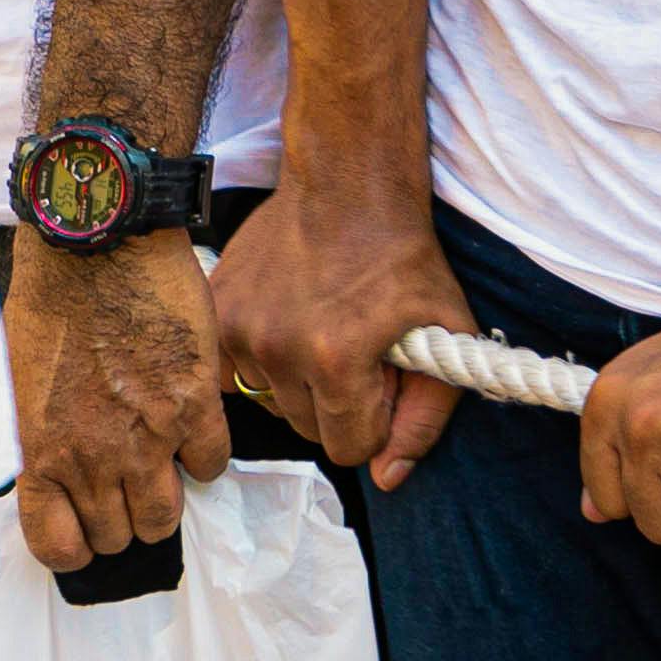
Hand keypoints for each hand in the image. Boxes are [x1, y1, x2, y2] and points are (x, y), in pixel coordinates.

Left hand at [4, 231, 232, 571]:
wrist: (97, 242)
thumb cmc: (50, 295)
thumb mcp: (21, 377)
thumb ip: (40, 432)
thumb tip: (54, 459)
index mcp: (42, 452)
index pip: (57, 545)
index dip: (75, 543)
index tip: (84, 526)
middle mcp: (93, 457)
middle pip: (116, 535)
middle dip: (119, 518)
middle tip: (125, 487)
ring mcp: (148, 437)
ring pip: (165, 517)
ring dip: (163, 500)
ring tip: (161, 470)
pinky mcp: (194, 405)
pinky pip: (211, 465)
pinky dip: (204, 458)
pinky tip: (192, 432)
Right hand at [207, 185, 468, 490]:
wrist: (348, 181)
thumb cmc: (404, 255)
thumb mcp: (445, 332)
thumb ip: (425, 416)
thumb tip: (388, 479)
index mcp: (335, 359)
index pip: (349, 449)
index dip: (376, 418)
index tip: (383, 375)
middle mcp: (277, 349)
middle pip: (308, 430)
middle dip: (339, 402)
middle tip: (358, 347)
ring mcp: (238, 328)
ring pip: (272, 403)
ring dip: (300, 382)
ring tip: (324, 328)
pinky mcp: (216, 310)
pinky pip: (236, 374)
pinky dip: (263, 360)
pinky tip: (288, 323)